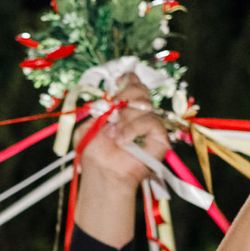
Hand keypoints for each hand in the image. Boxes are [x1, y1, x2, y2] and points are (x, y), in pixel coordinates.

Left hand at [74, 73, 164, 189]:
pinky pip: (151, 121)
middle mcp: (139, 113)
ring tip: (114, 135)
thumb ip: (99, 107)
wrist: (102, 172)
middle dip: (125, 96)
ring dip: (125, 119)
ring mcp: (150, 125)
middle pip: (141, 89)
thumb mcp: (89, 124)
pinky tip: (122, 141)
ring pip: (144, 105)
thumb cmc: (95, 151)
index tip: (117, 82)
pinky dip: (133, 129)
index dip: (128, 79)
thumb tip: (111, 100)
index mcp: (123, 106)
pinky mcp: (160, 137)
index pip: (133, 83)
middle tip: (112, 113)